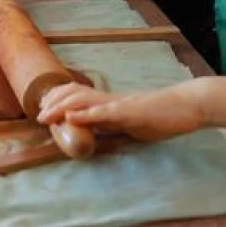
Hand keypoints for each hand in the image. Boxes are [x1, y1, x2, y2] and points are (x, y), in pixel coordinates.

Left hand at [38, 79, 209, 144]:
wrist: (187, 106)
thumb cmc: (161, 116)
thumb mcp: (131, 123)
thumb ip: (113, 125)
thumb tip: (94, 132)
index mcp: (111, 103)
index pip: (78, 97)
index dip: (58, 102)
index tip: (44, 112)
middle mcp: (111, 100)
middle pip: (75, 94)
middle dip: (54, 103)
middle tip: (38, 115)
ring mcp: (121, 104)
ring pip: (86, 100)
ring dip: (63, 107)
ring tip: (47, 116)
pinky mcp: (132, 112)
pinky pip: (108, 111)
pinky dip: (89, 114)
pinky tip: (76, 117)